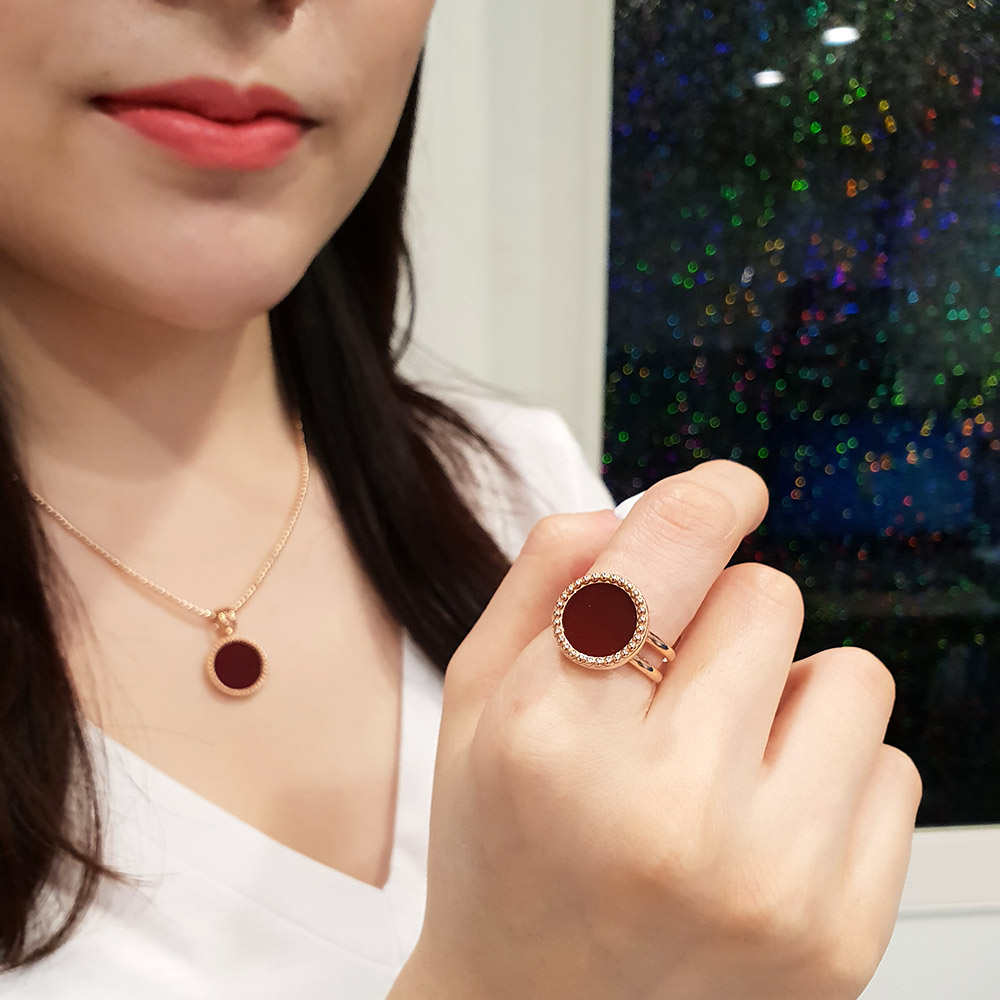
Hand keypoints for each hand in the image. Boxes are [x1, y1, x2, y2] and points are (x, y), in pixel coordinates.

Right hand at [393, 461, 920, 999]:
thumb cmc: (501, 847)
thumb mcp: (475, 701)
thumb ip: (545, 581)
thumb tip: (645, 505)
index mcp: (549, 737)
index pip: (668, 549)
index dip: (707, 497)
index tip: (726, 494)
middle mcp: (661, 811)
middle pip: (768, 597)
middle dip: (723, 618)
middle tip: (674, 690)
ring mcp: (763, 885)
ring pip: (852, 676)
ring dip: (789, 692)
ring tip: (721, 760)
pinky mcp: (840, 939)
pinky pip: (893, 769)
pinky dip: (830, 773)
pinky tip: (760, 823)